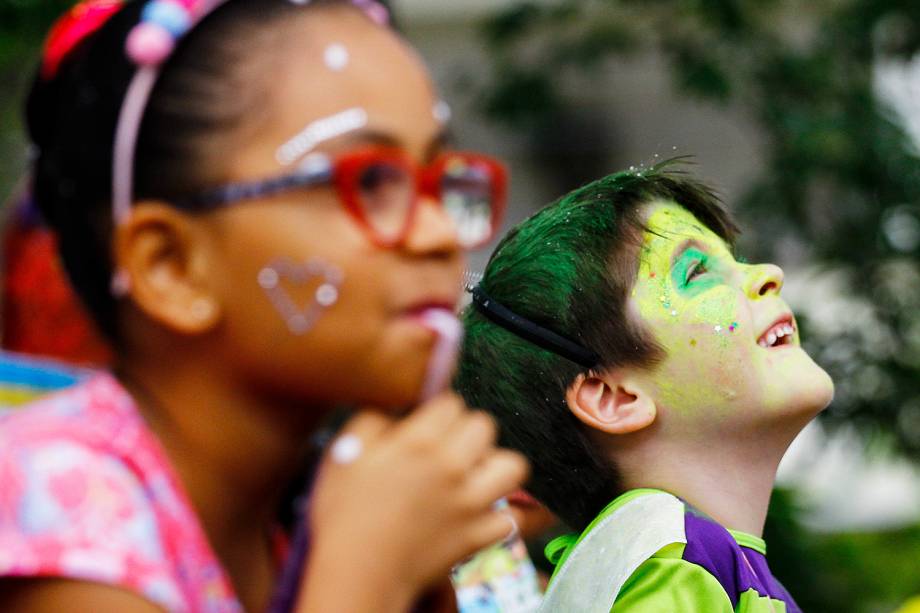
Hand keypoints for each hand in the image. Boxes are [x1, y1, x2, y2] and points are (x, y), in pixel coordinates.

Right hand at [299, 393, 528, 611]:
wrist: (357, 573)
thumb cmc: (344, 513)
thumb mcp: (344, 452)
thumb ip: (373, 420)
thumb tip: (396, 414)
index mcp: (420, 442)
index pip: (453, 403)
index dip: (439, 411)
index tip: (428, 424)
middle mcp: (453, 466)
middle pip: (485, 425)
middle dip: (467, 431)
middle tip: (448, 447)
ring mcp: (471, 503)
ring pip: (512, 466)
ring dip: (495, 466)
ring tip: (475, 474)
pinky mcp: (478, 536)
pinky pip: (510, 517)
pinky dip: (499, 515)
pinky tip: (479, 513)